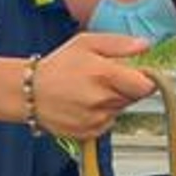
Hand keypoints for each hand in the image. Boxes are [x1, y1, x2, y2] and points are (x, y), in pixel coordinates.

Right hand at [33, 33, 156, 138]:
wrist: (29, 93)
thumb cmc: (57, 66)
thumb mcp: (86, 42)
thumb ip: (119, 44)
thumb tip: (145, 45)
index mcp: (104, 75)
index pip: (146, 86)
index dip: (145, 80)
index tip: (137, 75)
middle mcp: (102, 100)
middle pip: (134, 98)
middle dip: (125, 88)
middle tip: (104, 79)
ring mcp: (96, 119)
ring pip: (120, 110)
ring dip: (112, 102)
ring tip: (89, 91)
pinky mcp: (89, 133)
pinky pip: (107, 123)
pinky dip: (101, 115)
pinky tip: (84, 105)